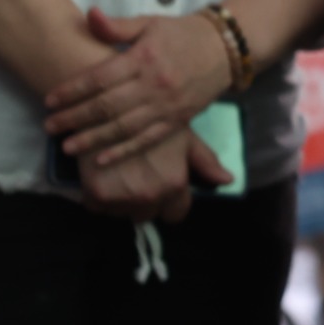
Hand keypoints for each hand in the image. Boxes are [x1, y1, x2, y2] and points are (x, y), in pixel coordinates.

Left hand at [43, 7, 233, 166]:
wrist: (226, 49)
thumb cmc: (181, 34)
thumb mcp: (149, 23)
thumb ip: (117, 26)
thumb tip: (89, 15)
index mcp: (144, 58)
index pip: (100, 78)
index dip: (72, 90)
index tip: (49, 100)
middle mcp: (154, 84)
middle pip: (107, 106)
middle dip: (74, 118)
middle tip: (49, 126)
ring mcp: (167, 105)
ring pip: (123, 127)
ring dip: (93, 138)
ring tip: (66, 146)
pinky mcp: (178, 120)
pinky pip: (147, 139)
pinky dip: (124, 151)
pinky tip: (101, 158)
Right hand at [78, 128, 232, 221]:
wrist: (108, 108)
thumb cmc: (151, 118)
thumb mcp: (184, 136)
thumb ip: (205, 161)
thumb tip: (228, 181)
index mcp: (174, 184)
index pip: (175, 214)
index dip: (171, 203)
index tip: (163, 191)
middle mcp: (149, 196)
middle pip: (147, 215)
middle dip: (145, 202)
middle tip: (139, 178)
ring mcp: (121, 198)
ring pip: (123, 213)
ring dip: (122, 201)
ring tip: (121, 174)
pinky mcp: (96, 196)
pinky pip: (98, 208)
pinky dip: (100, 197)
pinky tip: (104, 176)